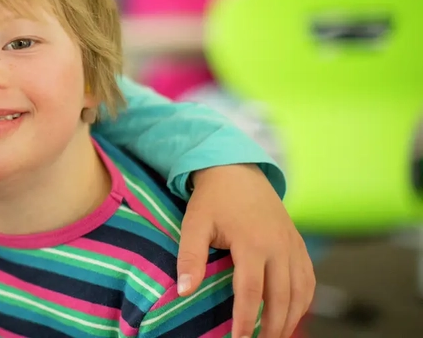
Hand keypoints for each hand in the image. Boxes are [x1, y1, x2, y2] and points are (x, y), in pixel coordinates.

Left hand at [178, 164, 313, 337]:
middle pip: (282, 297)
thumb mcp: (194, 224)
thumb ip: (189, 257)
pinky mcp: (298, 243)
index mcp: (253, 242)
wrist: (237, 170)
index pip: (252, 291)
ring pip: (301, 291)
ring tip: (278, 337)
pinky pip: (309, 278)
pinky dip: (304, 301)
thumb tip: (183, 291)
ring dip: (292, 318)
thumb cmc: (212, 199)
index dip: (246, 319)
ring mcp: (293, 244)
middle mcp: (279, 246)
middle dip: (272, 327)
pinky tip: (293, 315)